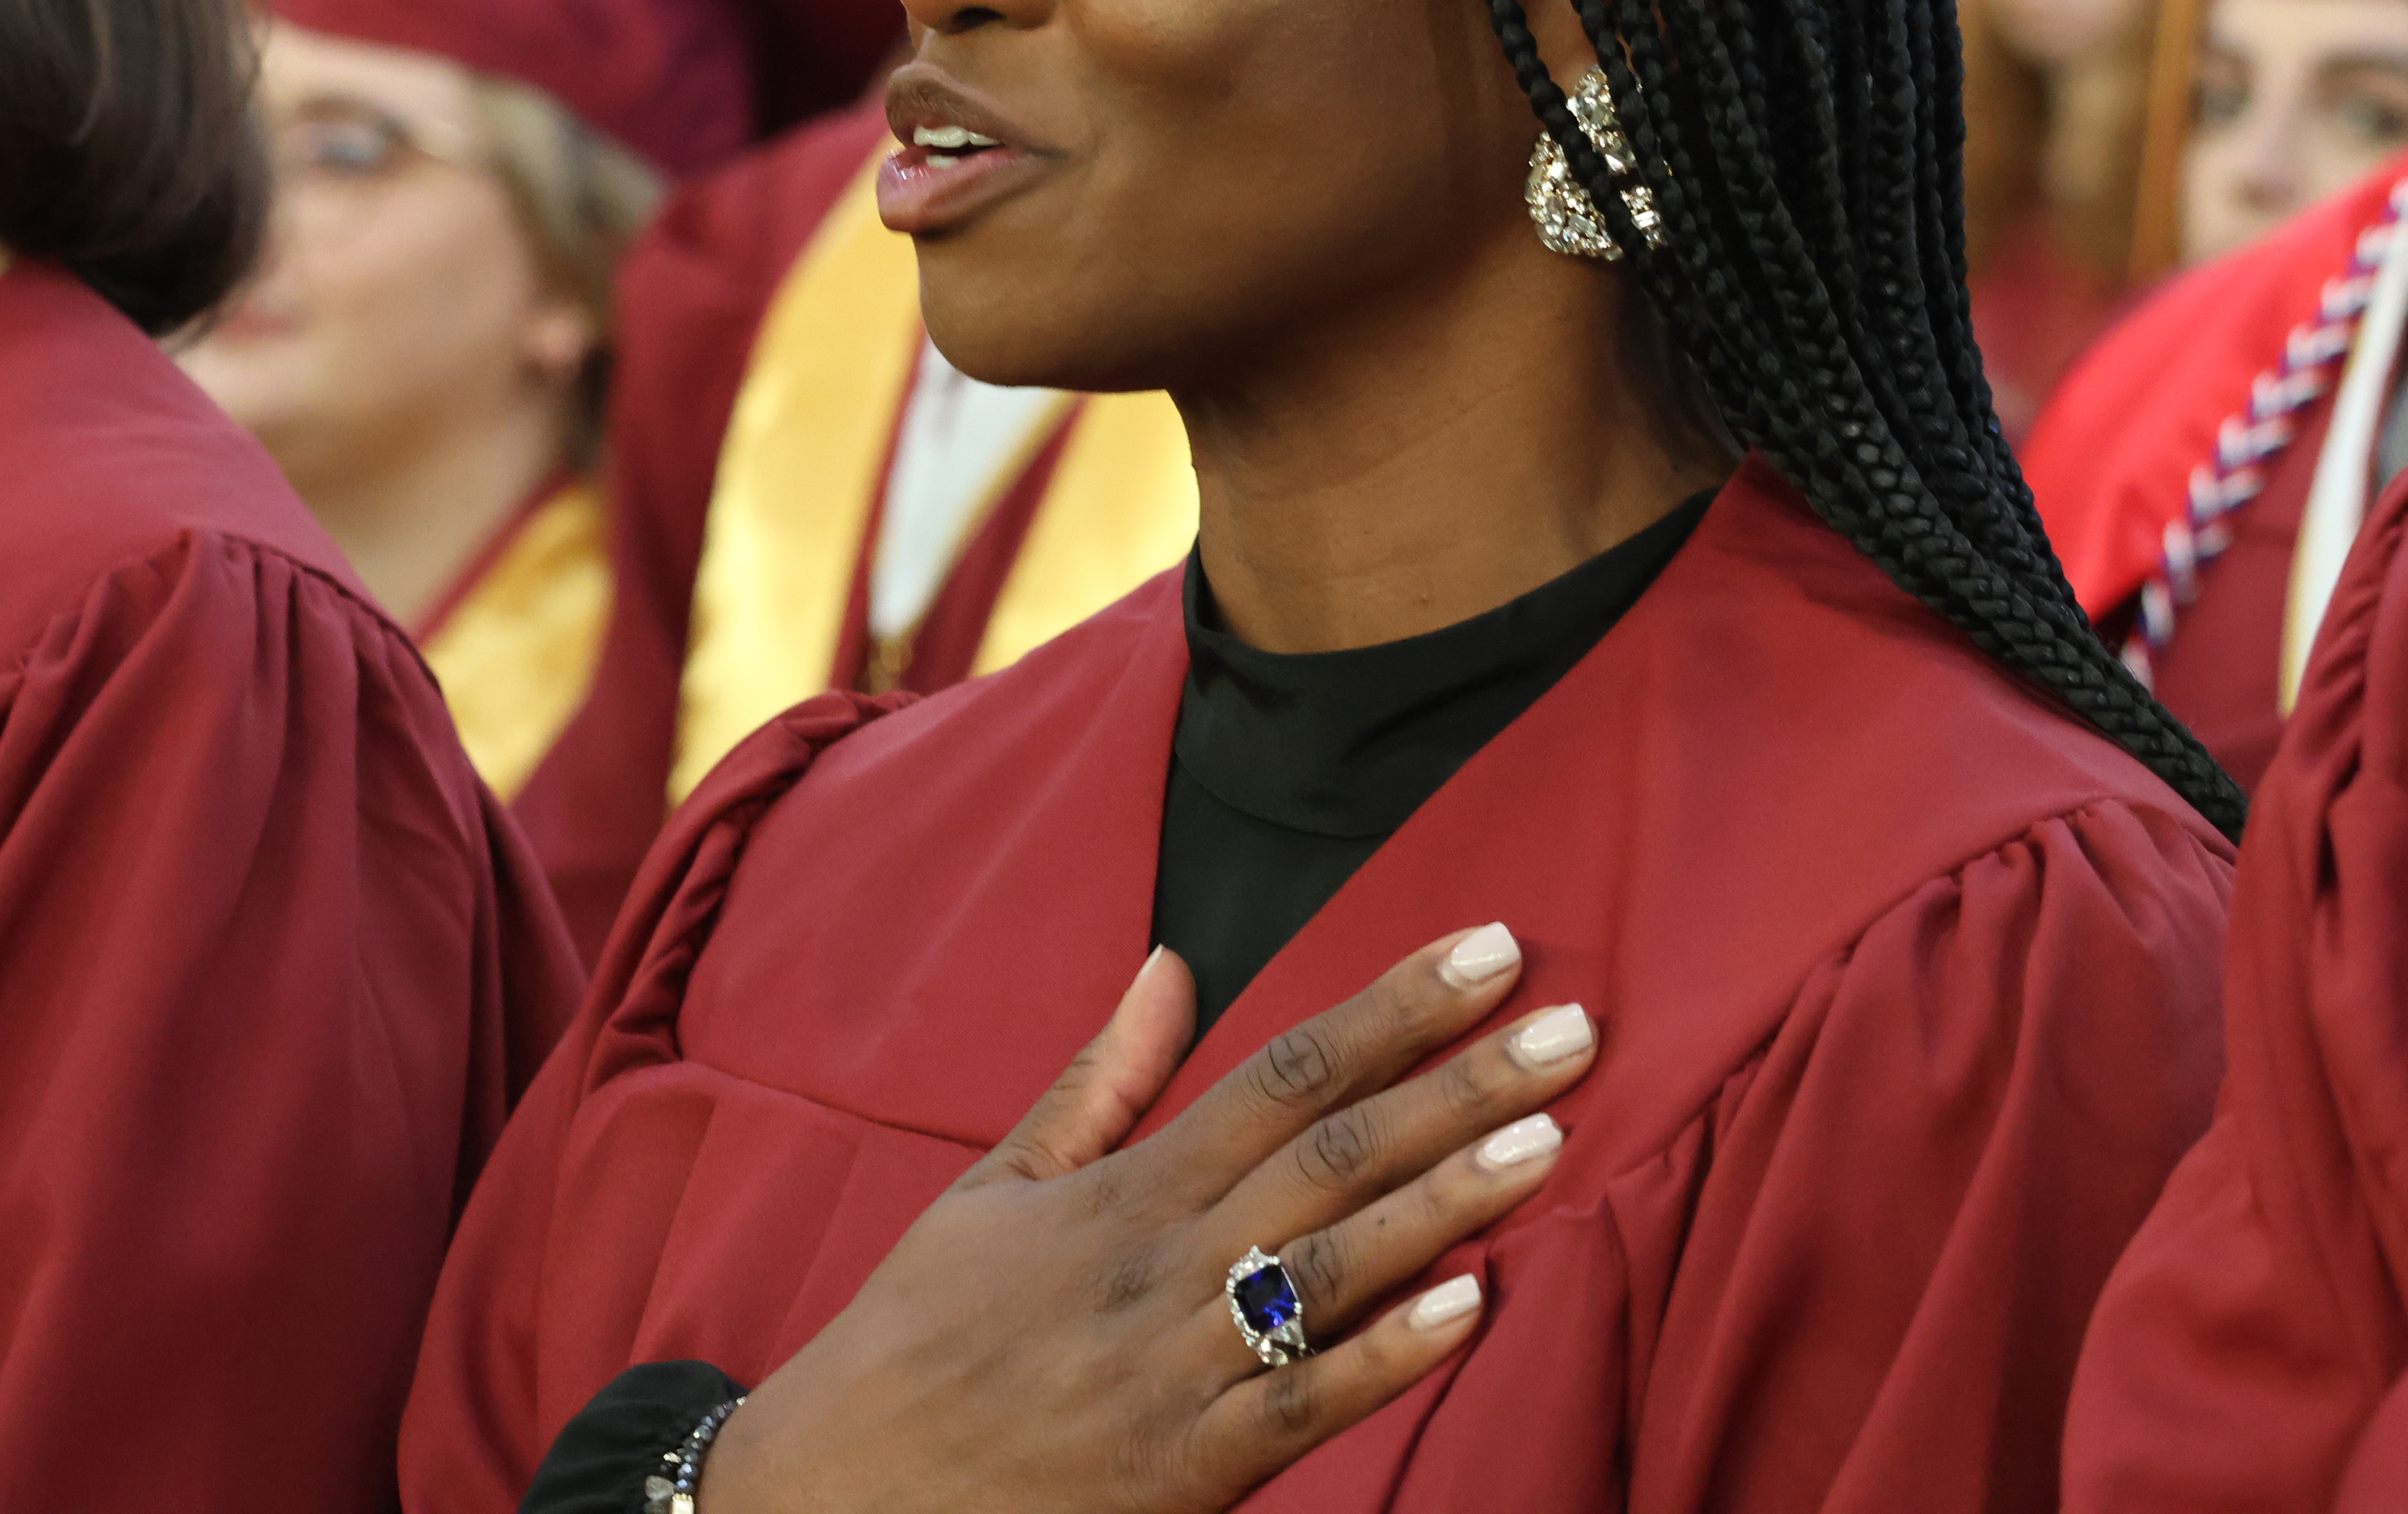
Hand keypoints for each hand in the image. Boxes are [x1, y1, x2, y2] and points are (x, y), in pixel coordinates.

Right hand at [701, 923, 1596, 1513]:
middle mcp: (1162, 1263)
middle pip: (1335, 1152)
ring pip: (1336, 1266)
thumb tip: (1170, 966)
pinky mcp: (1188, 1469)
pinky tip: (1473, 1304)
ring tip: (1556, 1135)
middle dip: (1460, 1085)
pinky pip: (1305, 1402)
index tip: (1491, 948)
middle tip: (1575, 1025)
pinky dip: (1390, 1354)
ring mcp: (1177, 1368)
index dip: (1396, 1006)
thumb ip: (1097, 1080)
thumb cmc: (917, 1339)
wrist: (832, 1500)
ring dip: (1452, 1199)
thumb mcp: (991, 1190)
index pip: (1287, 1068)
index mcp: (1127, 1188)